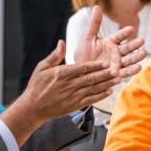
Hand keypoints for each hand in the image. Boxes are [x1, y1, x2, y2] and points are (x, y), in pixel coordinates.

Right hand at [0, 41, 121, 141]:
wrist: (32, 108)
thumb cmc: (36, 86)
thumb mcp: (41, 68)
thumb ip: (54, 56)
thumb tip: (62, 42)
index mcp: (61, 74)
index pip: (82, 68)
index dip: (95, 65)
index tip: (106, 62)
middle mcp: (68, 85)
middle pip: (90, 78)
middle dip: (105, 74)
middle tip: (116, 70)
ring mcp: (72, 96)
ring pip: (92, 89)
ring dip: (106, 84)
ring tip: (117, 79)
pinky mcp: (74, 106)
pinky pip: (90, 100)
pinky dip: (100, 96)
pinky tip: (109, 91)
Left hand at [73, 5, 147, 78]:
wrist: (80, 73)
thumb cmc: (83, 54)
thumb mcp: (87, 38)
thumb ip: (94, 24)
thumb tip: (97, 6)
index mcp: (110, 41)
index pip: (119, 35)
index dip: (124, 32)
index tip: (130, 28)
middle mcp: (116, 52)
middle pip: (128, 47)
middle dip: (135, 44)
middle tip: (142, 40)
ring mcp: (118, 63)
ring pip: (129, 59)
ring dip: (137, 56)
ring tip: (144, 53)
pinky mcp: (117, 74)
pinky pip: (125, 72)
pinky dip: (131, 70)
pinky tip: (138, 68)